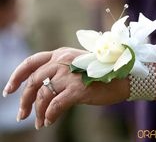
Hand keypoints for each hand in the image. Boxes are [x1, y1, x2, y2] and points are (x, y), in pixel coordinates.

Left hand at [2, 47, 129, 128]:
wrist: (124, 77)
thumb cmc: (102, 73)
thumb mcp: (77, 66)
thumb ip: (60, 71)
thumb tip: (43, 90)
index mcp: (61, 54)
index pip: (31, 62)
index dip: (16, 76)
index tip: (9, 90)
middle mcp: (62, 61)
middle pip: (33, 81)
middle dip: (24, 100)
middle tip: (22, 115)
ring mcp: (69, 75)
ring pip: (43, 95)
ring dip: (38, 112)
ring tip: (39, 122)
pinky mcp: (78, 89)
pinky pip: (55, 105)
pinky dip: (50, 115)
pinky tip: (50, 121)